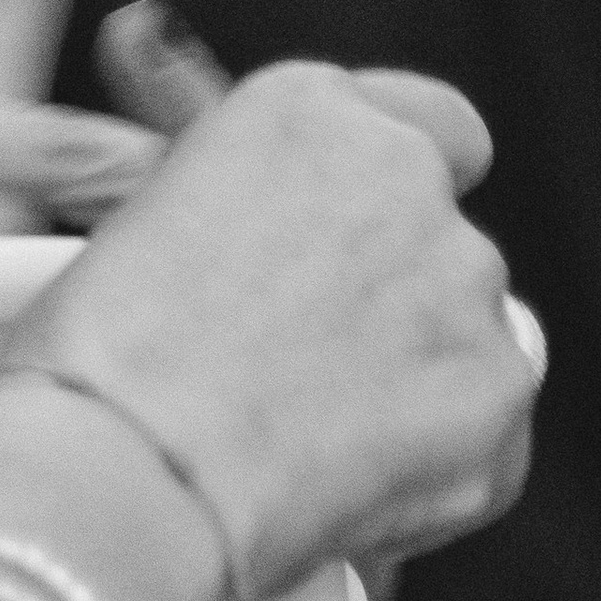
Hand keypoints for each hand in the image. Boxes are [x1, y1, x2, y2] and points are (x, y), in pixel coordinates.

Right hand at [0, 57, 535, 600]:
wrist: (132, 470)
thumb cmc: (100, 355)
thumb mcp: (142, 227)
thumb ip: (234, 205)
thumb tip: (238, 195)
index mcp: (306, 111)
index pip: (426, 121)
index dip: (395, 193)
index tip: (365, 241)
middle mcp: (403, 171)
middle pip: (437, 237)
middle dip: (391, 300)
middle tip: (301, 370)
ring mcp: (464, 279)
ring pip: (466, 335)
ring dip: (413, 380)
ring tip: (307, 442)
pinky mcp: (500, 386)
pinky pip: (486, 434)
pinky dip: (435, 466)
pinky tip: (346, 489)